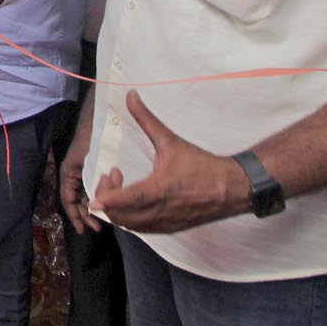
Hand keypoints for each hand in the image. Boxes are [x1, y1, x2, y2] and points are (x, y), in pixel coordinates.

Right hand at [59, 96, 99, 233]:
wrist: (99, 114)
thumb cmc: (91, 135)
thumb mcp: (82, 160)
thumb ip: (81, 182)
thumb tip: (83, 207)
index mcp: (69, 172)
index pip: (68, 199)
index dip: (75, 215)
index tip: (84, 229)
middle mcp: (76, 173)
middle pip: (78, 200)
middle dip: (86, 215)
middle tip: (98, 228)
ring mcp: (86, 170)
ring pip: (88, 194)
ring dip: (95, 207)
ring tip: (105, 221)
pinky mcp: (97, 166)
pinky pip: (96, 186)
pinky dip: (102, 196)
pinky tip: (112, 204)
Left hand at [91, 90, 249, 233]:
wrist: (232, 188)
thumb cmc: (201, 165)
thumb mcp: (171, 141)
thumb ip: (147, 120)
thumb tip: (130, 96)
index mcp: (158, 190)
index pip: (124, 200)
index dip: (106, 198)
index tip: (94, 196)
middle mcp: (159, 211)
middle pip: (120, 216)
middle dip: (108, 198)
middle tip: (111, 176)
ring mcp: (164, 223)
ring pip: (130, 224)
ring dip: (119, 209)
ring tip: (121, 186)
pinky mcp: (170, 228)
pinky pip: (142, 229)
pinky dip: (131, 217)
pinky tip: (133, 199)